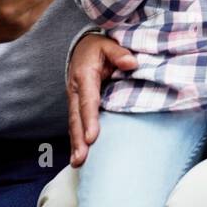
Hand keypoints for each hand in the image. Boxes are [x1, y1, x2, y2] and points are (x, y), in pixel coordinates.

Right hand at [67, 33, 136, 166]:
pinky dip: (77, 139)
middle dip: (78, 139)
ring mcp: (74, 99)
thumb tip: (132, 63)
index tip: (92, 137)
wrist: (82, 46)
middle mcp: (76, 90)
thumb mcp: (109, 44)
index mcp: (85, 75)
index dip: (90, 119)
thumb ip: (119, 53)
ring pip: (74, 123)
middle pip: (77, 117)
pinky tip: (79, 155)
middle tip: (81, 159)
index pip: (88, 100)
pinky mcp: (77, 105)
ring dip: (76, 143)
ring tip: (78, 162)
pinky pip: (76, 123)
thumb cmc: (99, 47)